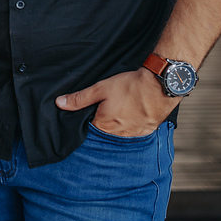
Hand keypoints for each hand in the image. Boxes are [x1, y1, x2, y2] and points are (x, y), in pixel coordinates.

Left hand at [55, 68, 179, 136]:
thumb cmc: (131, 86)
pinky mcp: (146, 131)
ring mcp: (134, 134)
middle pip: (104, 132)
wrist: (160, 85)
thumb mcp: (100, 89)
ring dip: (117, 125)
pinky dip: (131, 125)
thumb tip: (60, 103)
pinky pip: (134, 132)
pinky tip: (131, 114)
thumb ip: (79, 98)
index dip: (87, 121)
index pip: (89, 130)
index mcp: (105, 126)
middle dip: (102, 122)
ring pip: (119, 133)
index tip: (90, 113)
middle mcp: (119, 134)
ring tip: (121, 109)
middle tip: (108, 108)